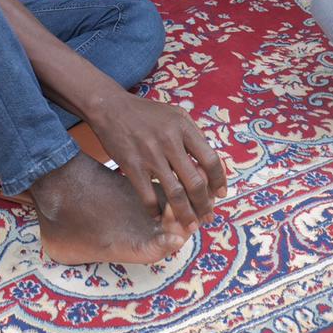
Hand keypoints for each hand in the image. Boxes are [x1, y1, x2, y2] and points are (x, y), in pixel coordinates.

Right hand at [86, 92, 226, 229]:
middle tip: (208, 217)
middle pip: (196, 181)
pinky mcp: (131, 165)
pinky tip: (158, 217)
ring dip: (185, 214)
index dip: (219, 181)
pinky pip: (148, 195)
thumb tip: (211, 162)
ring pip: (175, 193)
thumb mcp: (175, 114)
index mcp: (184, 127)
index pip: (211, 159)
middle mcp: (169, 141)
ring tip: (189, 225)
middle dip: (205, 204)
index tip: (221, 194)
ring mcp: (150, 154)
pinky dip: (155, 210)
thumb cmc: (146, 113)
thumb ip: (193, 135)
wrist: (110, 108)